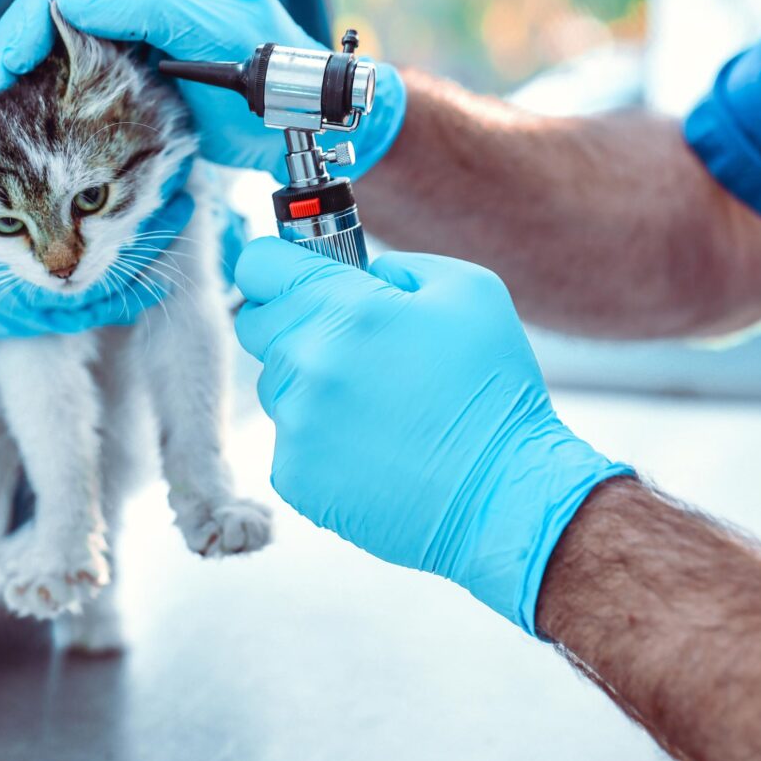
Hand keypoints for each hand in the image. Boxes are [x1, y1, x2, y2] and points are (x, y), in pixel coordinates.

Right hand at [0, 0, 405, 175]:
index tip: (5, 58)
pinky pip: (79, 62)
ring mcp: (138, 19)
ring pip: (61, 31)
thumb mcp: (219, 33)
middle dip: (16, 38)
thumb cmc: (280, 74)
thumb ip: (148, 7)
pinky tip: (21, 109)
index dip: (32, 11)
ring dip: (23, 63)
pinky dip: (46, 83)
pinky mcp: (136, 60)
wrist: (312, 124)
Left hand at [234, 239, 632, 633]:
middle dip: (294, 323)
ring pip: (273, 383)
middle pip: (257, 323)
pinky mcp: (294, 474)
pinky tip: (372, 446)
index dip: (278, 266)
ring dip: (308, 384)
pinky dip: (319, 438)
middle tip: (351, 346)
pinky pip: (287, 438)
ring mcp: (295, 422)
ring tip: (375, 404)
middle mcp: (307, 361)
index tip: (300, 279)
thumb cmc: (493, 389)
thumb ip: (397, 266)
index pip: (258, 264)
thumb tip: (359, 274)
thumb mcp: (469, 290)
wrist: (503, 496)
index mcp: (346, 308)